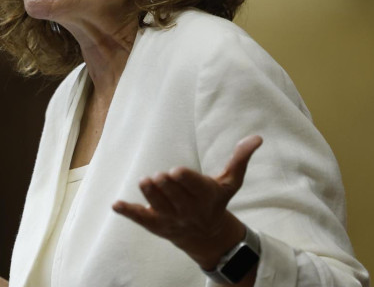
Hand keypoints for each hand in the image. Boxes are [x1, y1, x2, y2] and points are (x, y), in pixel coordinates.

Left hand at [112, 135, 262, 268]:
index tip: (175, 171)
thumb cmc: (216, 201)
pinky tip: (116, 205)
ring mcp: (171, 218)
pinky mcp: (156, 224)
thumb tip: (257, 137)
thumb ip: (240, 159)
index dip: (184, 179)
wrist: (208, 236)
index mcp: (206, 196)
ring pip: (158, 206)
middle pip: (175, 196)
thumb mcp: (231, 182)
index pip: (194, 187)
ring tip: (145, 181)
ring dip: (150, 194)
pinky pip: (141, 219)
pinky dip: (128, 212)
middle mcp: (188, 210)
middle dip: (166, 185)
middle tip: (159, 176)